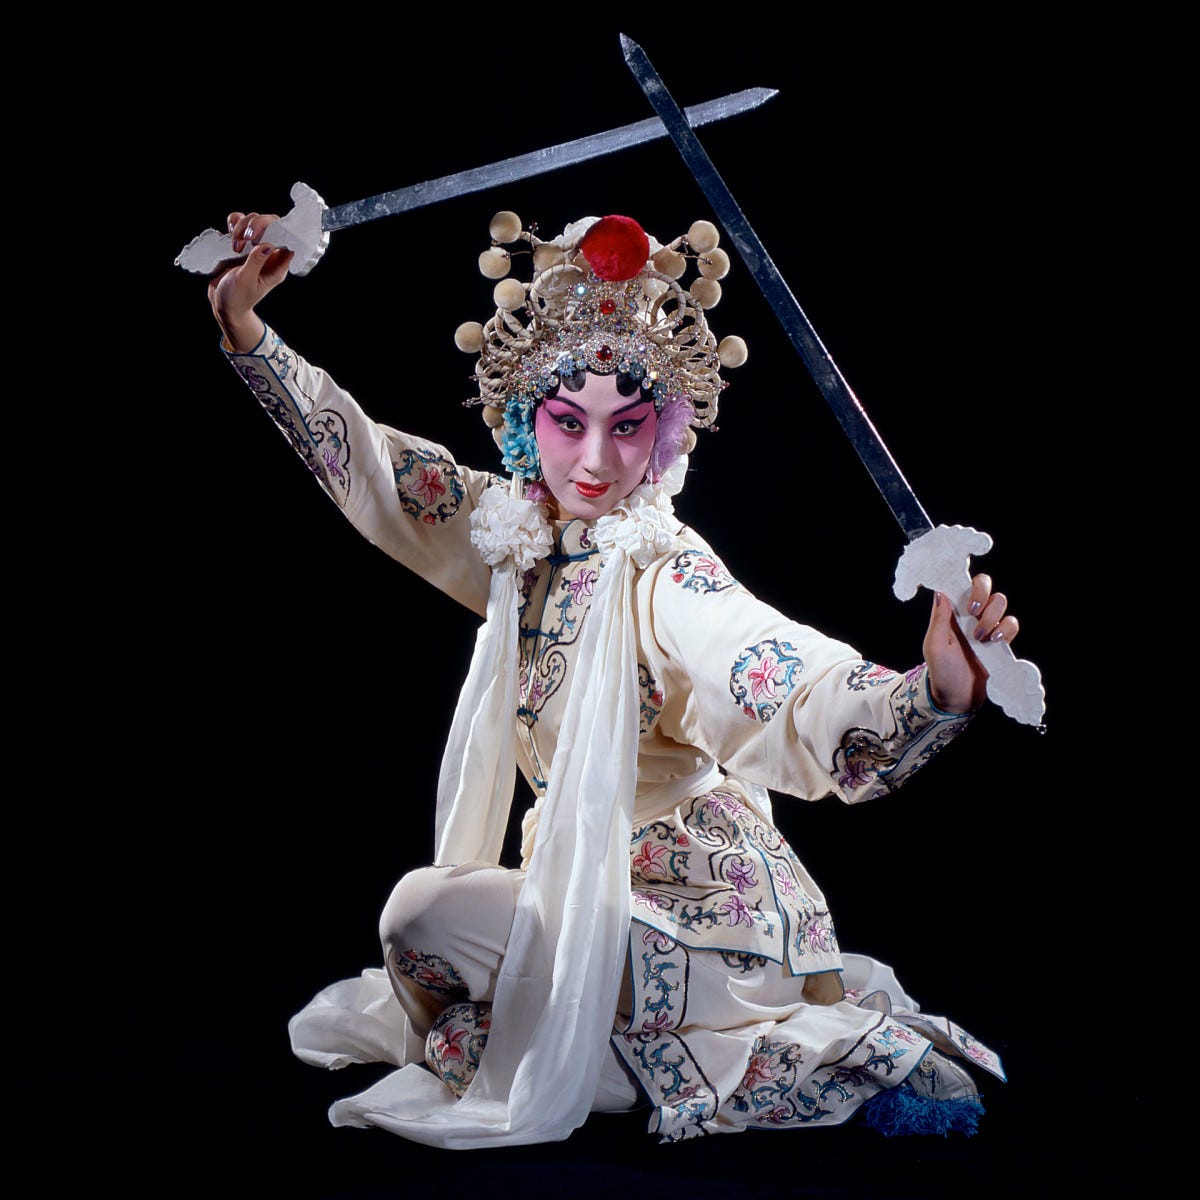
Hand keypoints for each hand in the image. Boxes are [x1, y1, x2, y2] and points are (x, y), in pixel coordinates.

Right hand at [207, 211, 292, 352]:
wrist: (221, 304)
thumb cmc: (237, 299)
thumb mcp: (246, 281)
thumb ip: (256, 262)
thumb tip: (267, 244)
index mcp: (277, 266)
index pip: (288, 240)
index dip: (280, 229)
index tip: (264, 232)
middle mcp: (268, 254)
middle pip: (271, 224)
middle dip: (256, 224)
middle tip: (245, 238)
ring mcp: (254, 247)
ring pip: (254, 220)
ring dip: (242, 226)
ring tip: (234, 247)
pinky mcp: (240, 242)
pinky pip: (239, 222)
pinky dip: (233, 222)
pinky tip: (229, 234)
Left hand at [923, 574, 1019, 712]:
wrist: (959, 697)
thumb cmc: (941, 671)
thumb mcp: (934, 646)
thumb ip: (938, 619)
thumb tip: (940, 591)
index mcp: (951, 612)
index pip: (961, 584)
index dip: (965, 580)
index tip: (964, 593)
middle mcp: (970, 615)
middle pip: (985, 585)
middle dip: (983, 594)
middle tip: (973, 612)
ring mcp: (986, 625)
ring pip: (1000, 602)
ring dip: (993, 616)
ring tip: (981, 637)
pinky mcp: (1001, 640)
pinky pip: (1012, 623)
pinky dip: (1007, 628)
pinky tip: (996, 641)